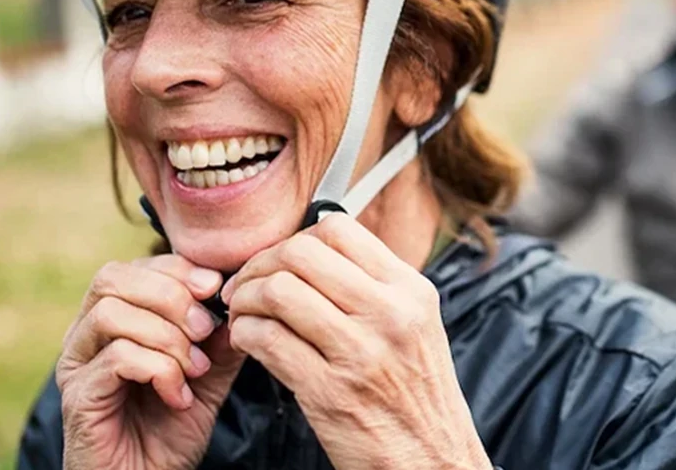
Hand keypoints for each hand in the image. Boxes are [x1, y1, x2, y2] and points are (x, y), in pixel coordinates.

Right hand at [56, 255, 246, 469]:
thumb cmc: (171, 427)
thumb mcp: (209, 374)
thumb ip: (222, 337)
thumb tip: (242, 297)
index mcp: (115, 317)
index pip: (136, 266)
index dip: (178, 269)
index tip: (215, 288)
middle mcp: (86, 334)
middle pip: (113, 277)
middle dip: (170, 296)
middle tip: (204, 331)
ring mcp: (77, 364)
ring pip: (112, 313)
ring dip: (166, 336)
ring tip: (194, 369)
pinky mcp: (78, 397)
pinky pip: (117, 357)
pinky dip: (159, 370)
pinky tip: (179, 396)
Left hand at [221, 213, 491, 469]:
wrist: (432, 462)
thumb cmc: (416, 394)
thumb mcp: (415, 323)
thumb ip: (374, 284)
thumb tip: (316, 249)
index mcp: (409, 289)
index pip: (338, 229)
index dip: (296, 239)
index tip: (281, 261)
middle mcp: (389, 312)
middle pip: (301, 254)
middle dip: (260, 265)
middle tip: (247, 285)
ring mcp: (360, 352)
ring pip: (278, 292)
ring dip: (246, 300)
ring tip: (243, 313)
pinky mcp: (330, 392)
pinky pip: (267, 340)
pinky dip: (244, 334)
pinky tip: (246, 341)